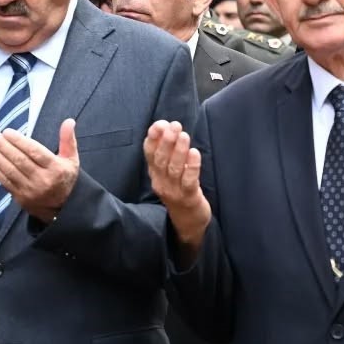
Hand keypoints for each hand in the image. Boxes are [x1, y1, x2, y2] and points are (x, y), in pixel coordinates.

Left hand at [0, 120, 79, 223]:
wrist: (62, 207)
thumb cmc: (64, 178)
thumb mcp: (71, 159)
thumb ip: (67, 140)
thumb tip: (69, 121)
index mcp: (56, 169)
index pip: (35, 152)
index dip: (19, 141)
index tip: (6, 132)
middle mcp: (43, 180)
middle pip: (19, 160)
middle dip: (2, 146)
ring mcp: (30, 190)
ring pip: (9, 170)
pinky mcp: (20, 197)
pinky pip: (4, 181)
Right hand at [144, 120, 210, 247]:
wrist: (188, 220)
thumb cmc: (180, 190)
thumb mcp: (168, 173)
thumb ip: (167, 154)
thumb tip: (167, 128)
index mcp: (154, 174)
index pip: (149, 154)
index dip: (153, 138)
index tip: (159, 124)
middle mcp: (161, 182)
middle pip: (160, 160)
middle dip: (166, 141)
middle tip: (174, 126)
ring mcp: (174, 191)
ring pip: (174, 169)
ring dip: (178, 151)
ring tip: (184, 135)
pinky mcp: (189, 197)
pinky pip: (189, 180)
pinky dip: (192, 166)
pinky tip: (195, 153)